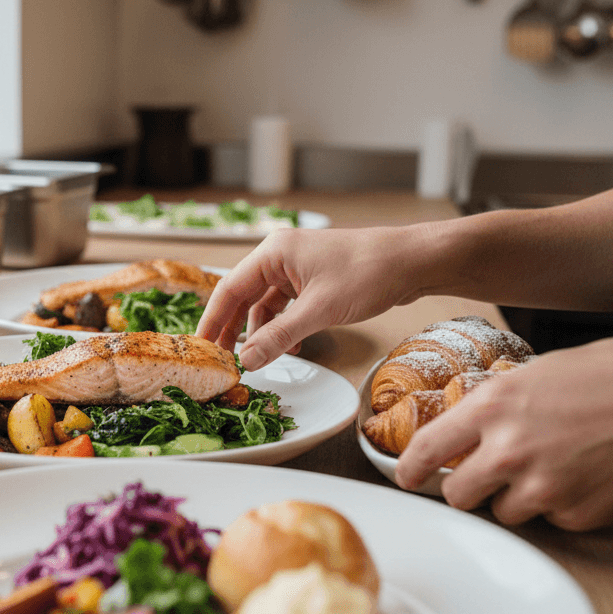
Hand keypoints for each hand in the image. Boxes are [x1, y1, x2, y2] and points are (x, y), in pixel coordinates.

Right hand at [198, 226, 428, 369]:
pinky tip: (290, 348)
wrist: (413, 261)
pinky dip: (284, 328)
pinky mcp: (314, 280)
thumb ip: (280, 336)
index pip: (228, 289)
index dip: (212, 320)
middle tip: (221, 360)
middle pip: (243, 297)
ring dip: (261, 332)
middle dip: (233, 329)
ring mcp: (297, 267)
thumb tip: (247, 361)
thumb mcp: (319, 311)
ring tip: (257, 360)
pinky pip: (286, 307)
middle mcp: (280, 256)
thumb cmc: (368, 272)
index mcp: (273, 252)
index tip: (200, 347)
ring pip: (265, 304)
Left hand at [395, 337, 612, 530]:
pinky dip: (562, 504)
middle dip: (468, 488)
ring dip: (519, 496)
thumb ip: (499, 401)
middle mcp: (508, 450)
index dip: (410, 469)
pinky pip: (552, 518)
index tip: (406, 478)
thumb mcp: (538, 371)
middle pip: (459, 494)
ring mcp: (542, 487)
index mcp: (493, 406)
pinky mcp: (575, 514)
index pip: (428, 448)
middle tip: (487, 476)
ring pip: (506, 510)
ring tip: (557, 465)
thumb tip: (474, 421)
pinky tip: (587, 475)